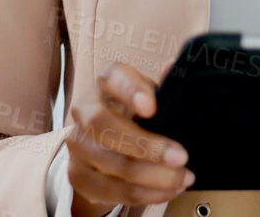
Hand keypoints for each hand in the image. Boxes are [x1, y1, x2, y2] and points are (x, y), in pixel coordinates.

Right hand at [64, 61, 194, 216]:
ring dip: (152, 176)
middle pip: (103, 125)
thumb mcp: (148, 96)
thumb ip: (161, 85)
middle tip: (180, 156)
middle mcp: (84, 110)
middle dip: (145, 145)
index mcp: (105, 84)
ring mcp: (77, 144)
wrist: (103, 146)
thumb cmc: (132, 114)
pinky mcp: (78, 175)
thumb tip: (175, 65)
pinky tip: (167, 190)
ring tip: (182, 178)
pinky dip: (145, 193)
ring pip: (111, 163)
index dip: (130, 90)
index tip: (152, 107)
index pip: (112, 78)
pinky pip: (112, 190)